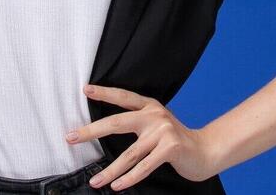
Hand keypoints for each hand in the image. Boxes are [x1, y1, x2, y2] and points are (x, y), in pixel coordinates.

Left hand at [65, 84, 219, 190]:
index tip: (85, 90)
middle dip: (90, 131)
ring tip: (95, 181)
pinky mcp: (170, 148)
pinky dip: (129, 178)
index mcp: (149, 106)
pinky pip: (144, 166)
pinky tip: (116, 185)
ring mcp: (163, 131)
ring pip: (129, 154)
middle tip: (70, 137)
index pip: (122, 97)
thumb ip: (138, 122)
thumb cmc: (175, 140)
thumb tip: (106, 129)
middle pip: (116, 122)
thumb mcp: (157, 124)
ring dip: (109, 170)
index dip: (104, 92)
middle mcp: (154, 115)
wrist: (205, 151)